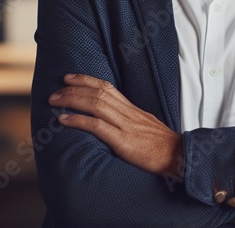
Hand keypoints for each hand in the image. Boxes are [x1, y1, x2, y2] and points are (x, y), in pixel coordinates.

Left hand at [49, 73, 182, 176]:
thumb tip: (115, 121)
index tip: (70, 77)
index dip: (86, 80)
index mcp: (134, 109)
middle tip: (55, 90)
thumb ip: (131, 121)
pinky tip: (64, 120)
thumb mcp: (147, 127)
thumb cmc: (164, 146)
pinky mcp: (123, 141)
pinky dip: (78, 120)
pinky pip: (97, 126)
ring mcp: (126, 126)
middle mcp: (128, 113)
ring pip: (95, 104)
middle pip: (98, 92)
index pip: (107, 87)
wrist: (180, 157)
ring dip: (71, 100)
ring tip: (54, 101)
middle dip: (73, 88)